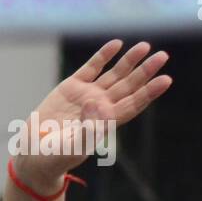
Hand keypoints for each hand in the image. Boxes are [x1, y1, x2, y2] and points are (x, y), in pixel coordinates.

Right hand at [12, 39, 171, 191]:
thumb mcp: (73, 147)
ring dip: (129, 60)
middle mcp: (103, 106)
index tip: (166, 79)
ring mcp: (89, 95)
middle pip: (130, 85)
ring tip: (145, 46)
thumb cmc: (57, 156)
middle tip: (163, 56)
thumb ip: (88, 129)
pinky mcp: (72, 87)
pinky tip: (117, 44)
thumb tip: (97, 105)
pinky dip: (104, 55)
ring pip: (115, 74)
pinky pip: (92, 67)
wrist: (35, 152)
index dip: (150, 92)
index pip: (134, 104)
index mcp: (107, 122)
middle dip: (146, 71)